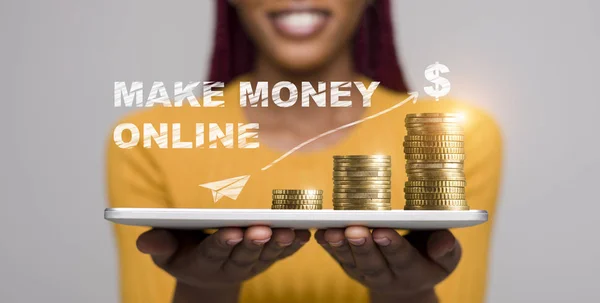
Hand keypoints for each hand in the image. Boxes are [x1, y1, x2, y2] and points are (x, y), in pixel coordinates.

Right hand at [136, 227, 310, 290]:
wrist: (206, 270)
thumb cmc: (183, 251)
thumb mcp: (165, 251)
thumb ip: (157, 245)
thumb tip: (145, 241)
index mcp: (202, 262)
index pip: (212, 253)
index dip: (222, 243)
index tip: (231, 231)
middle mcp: (230, 265)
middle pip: (243, 254)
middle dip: (252, 242)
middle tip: (261, 230)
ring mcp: (251, 263)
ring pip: (266, 255)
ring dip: (278, 243)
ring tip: (287, 230)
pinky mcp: (267, 259)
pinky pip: (283, 253)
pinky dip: (294, 244)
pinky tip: (305, 233)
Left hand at [315, 227, 459, 301]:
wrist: (409, 280)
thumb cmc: (430, 256)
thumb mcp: (447, 256)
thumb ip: (447, 248)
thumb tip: (443, 241)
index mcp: (415, 272)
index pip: (403, 259)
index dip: (392, 246)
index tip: (383, 232)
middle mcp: (387, 276)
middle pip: (373, 263)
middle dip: (363, 246)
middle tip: (355, 230)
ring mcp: (365, 273)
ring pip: (352, 262)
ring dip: (341, 246)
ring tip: (333, 232)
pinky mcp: (350, 266)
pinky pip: (337, 257)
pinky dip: (328, 246)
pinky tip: (320, 233)